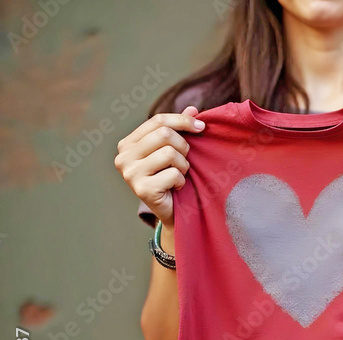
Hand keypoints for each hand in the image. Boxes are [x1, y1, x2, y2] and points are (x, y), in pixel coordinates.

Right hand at [114, 106, 204, 226]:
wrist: (172, 211)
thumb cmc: (172, 177)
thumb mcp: (175, 150)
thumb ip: (180, 129)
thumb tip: (193, 109)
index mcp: (128, 143)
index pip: (158, 121)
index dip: (183, 120)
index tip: (201, 127)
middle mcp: (124, 156)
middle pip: (164, 135)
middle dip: (184, 147)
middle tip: (185, 161)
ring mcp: (130, 173)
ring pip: (170, 153)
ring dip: (183, 166)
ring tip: (179, 175)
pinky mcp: (142, 189)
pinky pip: (173, 174)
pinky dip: (181, 181)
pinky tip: (175, 187)